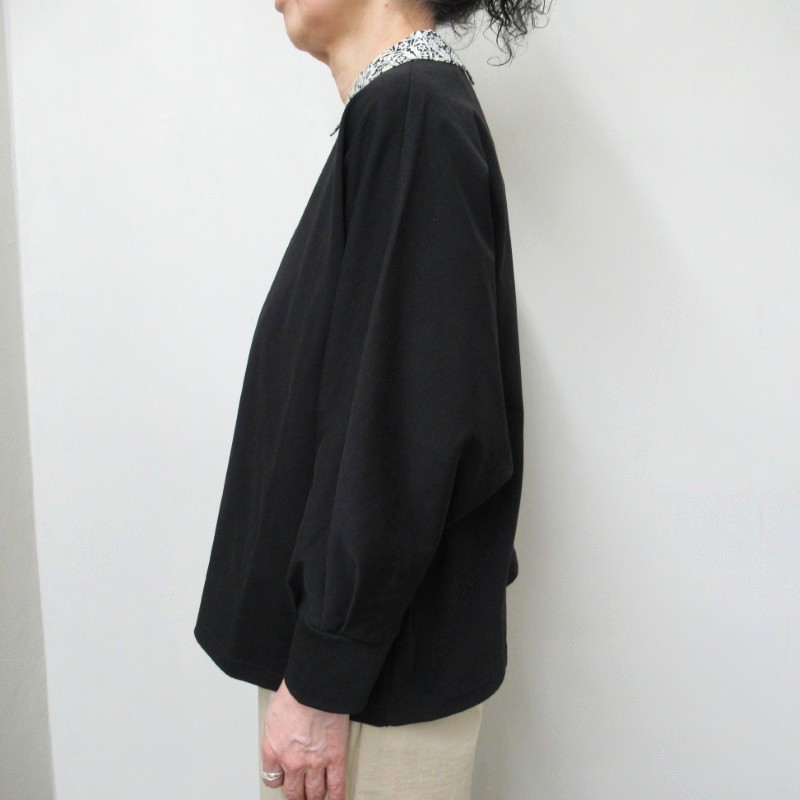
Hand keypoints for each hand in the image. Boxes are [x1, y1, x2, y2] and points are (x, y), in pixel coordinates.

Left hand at [261, 678, 349, 799]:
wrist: (314, 689)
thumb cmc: (294, 694)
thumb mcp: (273, 715)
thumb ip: (275, 732)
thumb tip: (280, 734)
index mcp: (273, 751)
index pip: (272, 778)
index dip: (278, 780)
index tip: (282, 779)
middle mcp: (292, 763)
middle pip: (293, 790)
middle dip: (297, 795)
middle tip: (300, 795)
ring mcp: (315, 763)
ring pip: (314, 791)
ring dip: (314, 797)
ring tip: (316, 798)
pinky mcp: (335, 758)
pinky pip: (336, 784)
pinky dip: (337, 796)